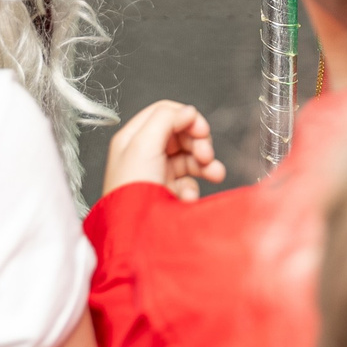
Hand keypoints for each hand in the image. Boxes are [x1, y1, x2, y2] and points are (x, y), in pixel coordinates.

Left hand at [104, 100, 224, 199]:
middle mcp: (144, 153)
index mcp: (133, 138)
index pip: (164, 113)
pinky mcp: (167, 192)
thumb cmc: (131, 191)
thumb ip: (166, 119)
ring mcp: (157, 173)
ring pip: (189, 157)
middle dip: (199, 143)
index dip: (186, 117)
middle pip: (181, 134)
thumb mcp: (143, 145)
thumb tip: (188, 111)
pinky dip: (194, 187)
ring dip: (205, 163)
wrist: (134, 235)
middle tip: (206, 155)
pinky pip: (189, 182)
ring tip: (215, 174)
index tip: (201, 130)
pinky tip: (188, 198)